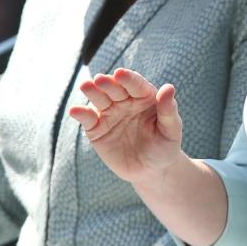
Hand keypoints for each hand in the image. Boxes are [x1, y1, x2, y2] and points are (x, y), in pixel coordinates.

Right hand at [69, 67, 182, 184]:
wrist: (151, 171)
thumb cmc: (165, 147)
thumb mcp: (171, 131)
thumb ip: (168, 111)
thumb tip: (169, 88)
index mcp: (144, 96)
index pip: (135, 84)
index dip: (128, 79)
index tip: (120, 74)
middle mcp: (124, 100)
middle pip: (114, 89)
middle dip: (108, 84)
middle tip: (100, 80)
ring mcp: (109, 113)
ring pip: (99, 99)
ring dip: (92, 92)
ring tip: (86, 86)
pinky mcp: (97, 129)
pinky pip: (88, 119)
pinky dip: (81, 114)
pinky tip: (75, 110)